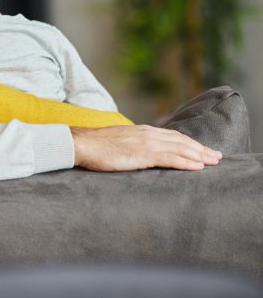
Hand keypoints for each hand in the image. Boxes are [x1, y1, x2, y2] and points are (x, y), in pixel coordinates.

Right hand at [71, 125, 221, 171]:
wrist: (82, 144)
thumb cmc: (94, 146)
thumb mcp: (117, 142)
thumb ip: (130, 145)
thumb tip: (135, 153)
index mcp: (140, 131)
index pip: (171, 135)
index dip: (188, 142)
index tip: (200, 148)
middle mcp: (147, 134)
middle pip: (180, 140)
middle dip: (200, 148)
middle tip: (216, 155)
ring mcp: (146, 143)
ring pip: (180, 148)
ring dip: (199, 155)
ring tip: (213, 161)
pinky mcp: (143, 154)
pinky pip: (171, 158)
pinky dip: (186, 162)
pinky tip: (198, 167)